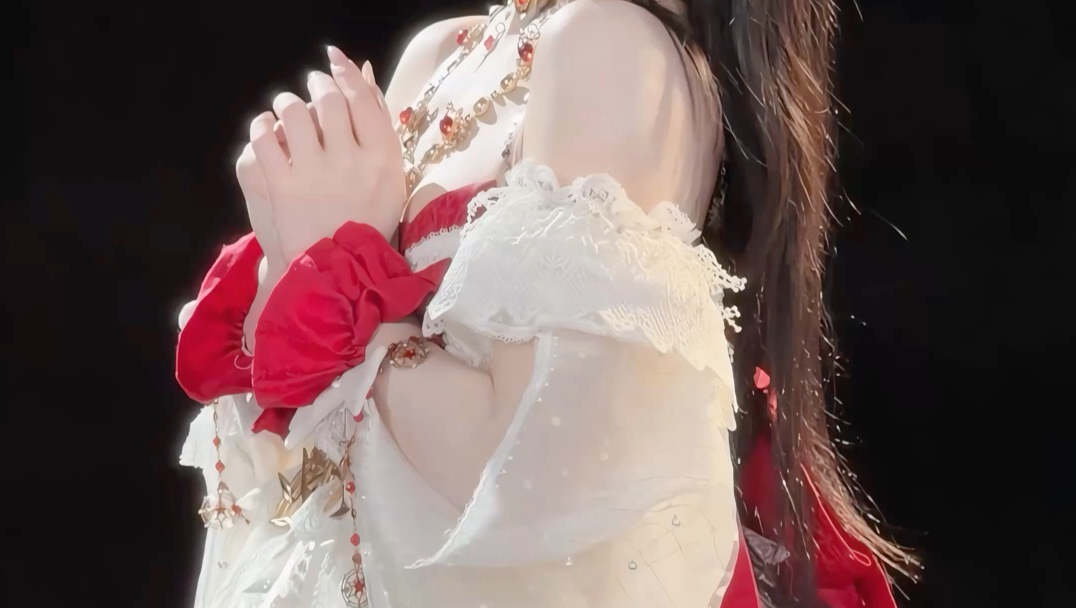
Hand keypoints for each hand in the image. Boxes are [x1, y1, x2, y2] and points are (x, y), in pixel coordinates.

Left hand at [249, 48, 404, 263]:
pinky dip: (262, 127)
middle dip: (317, 84)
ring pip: (294, 111)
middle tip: (312, 85)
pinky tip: (267, 129)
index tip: (334, 63)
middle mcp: (350, 160)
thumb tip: (364, 72)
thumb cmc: (368, 221)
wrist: (337, 268)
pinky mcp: (282, 185)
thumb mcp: (391, 178)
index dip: (346, 75)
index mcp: (383, 159)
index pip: (363, 99)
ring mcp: (314, 172)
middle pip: (329, 99)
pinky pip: (265, 137)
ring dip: (287, 102)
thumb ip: (380, 127)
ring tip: (286, 108)